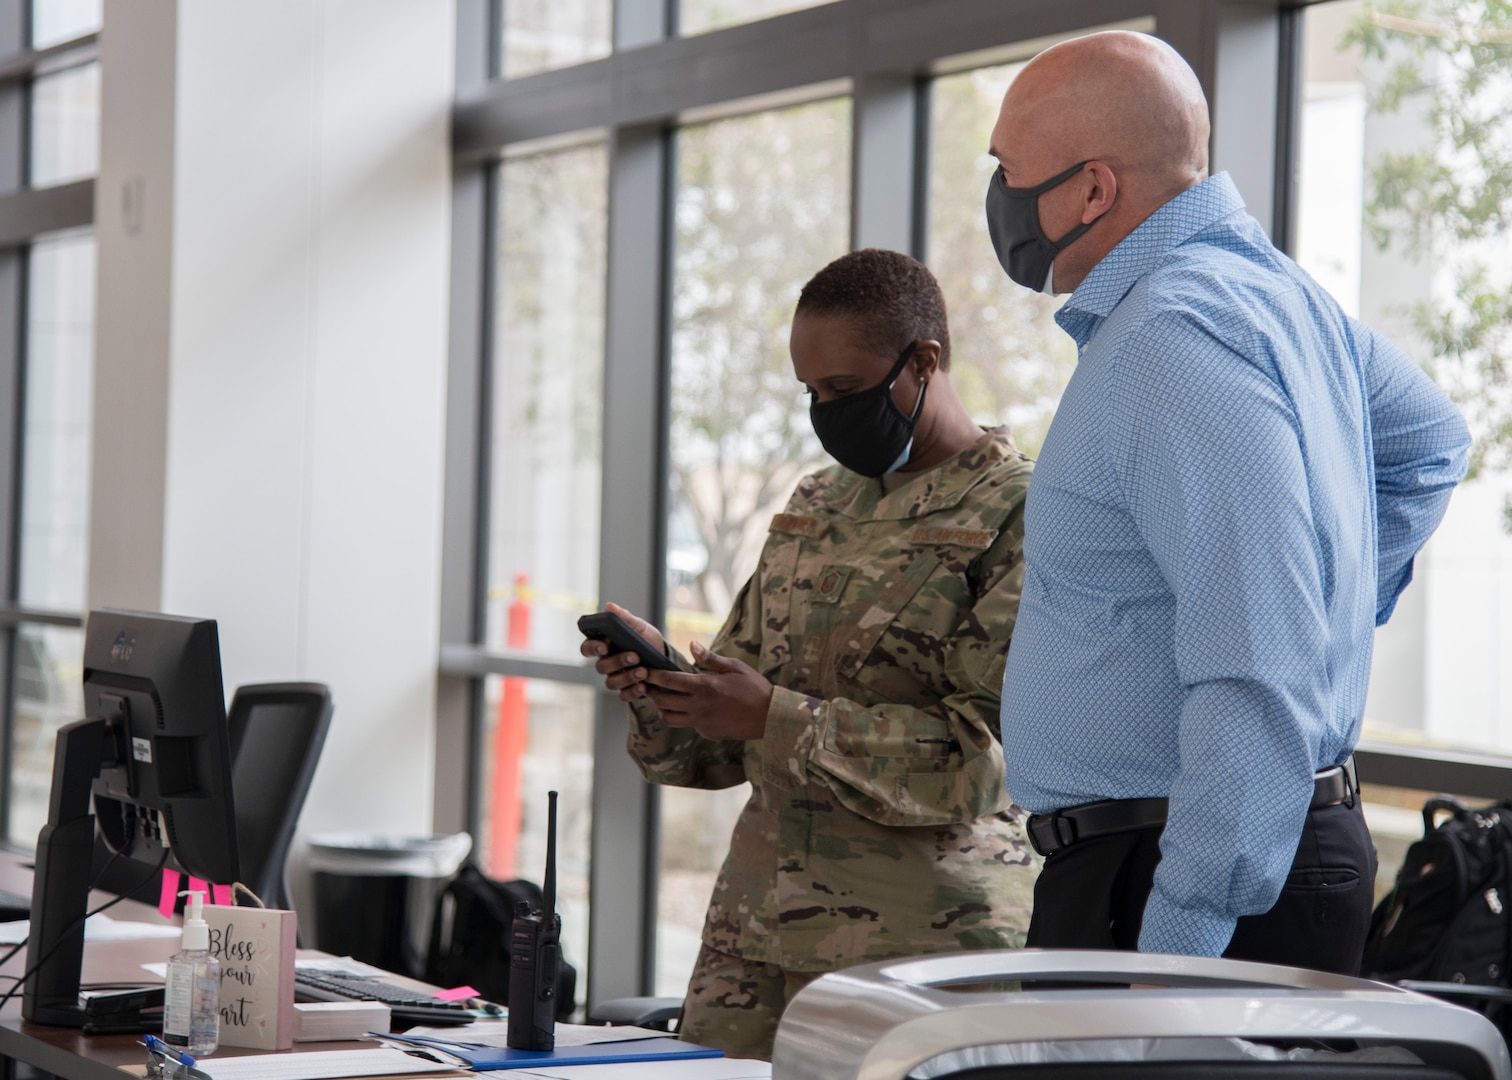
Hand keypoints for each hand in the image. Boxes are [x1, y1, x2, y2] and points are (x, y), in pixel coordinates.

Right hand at [580, 603, 666, 701]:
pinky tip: (644, 686)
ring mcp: (616, 678)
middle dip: (618, 661)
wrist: (665, 658)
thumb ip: (625, 618)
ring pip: (611, 682)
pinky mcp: (627, 690)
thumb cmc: (647, 640)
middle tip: (635, 656)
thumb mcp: (640, 627)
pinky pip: (623, 695)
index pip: (588, 648)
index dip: (592, 647)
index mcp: (605, 645)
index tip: (605, 645)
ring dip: (627, 677)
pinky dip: (633, 691)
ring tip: (644, 671)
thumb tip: (609, 606)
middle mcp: (607, 663)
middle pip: (601, 667)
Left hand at [643, 641, 772, 740]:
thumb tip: (692, 644)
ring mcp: (702, 723)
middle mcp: (700, 707)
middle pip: (663, 701)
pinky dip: (686, 717)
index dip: (654, 676)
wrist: (770, 716)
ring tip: (665, 700)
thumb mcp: (735, 667)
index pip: (670, 681)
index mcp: (705, 687)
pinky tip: (693, 709)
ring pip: (670, 719)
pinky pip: (688, 725)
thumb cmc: (754, 687)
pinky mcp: (707, 733)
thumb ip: (710, 658)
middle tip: (648, 686)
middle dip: (652, 692)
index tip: (646, 671)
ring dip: (663, 709)